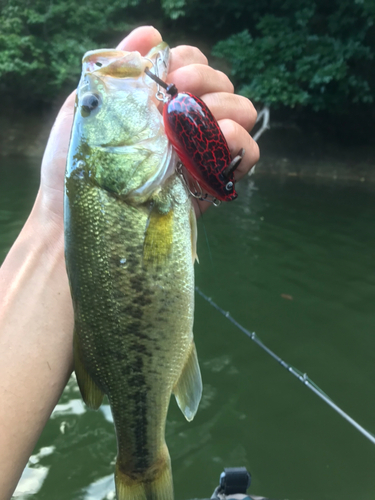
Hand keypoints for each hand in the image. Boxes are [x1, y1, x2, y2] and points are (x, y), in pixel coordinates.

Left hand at [39, 26, 258, 224]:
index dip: (188, 61)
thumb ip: (118, 68)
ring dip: (227, 106)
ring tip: (199, 120)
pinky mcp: (212, 182)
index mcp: (159, 104)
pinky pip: (248, 156)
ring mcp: (201, 152)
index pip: (193, 65)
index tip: (167, 77)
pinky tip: (217, 140)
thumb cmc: (75, 163)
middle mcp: (184, 124)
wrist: (80, 214)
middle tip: (178, 95)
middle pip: (222, 85)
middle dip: (207, 80)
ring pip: (242, 113)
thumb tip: (152, 33)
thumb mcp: (85, 105)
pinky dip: (242, 141)